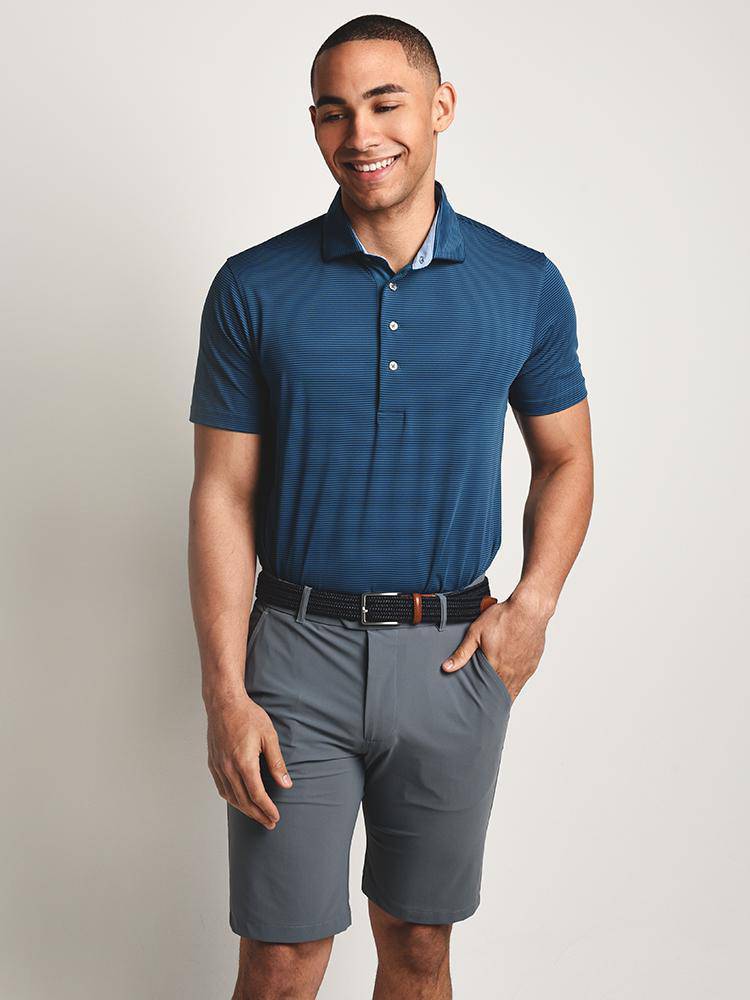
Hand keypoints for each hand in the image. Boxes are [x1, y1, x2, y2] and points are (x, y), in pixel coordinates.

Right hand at [206, 694, 292, 829]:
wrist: (224, 703)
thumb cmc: (248, 716)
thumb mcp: (269, 736)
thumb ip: (277, 763)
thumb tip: (286, 784)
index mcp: (244, 763)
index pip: (257, 795)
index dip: (267, 809)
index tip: (275, 817)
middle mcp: (228, 768)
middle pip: (243, 801)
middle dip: (258, 815)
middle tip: (269, 823)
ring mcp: (218, 766)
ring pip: (231, 797)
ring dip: (245, 809)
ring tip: (257, 815)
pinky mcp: (213, 763)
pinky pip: (221, 788)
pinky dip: (232, 798)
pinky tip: (239, 800)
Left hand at [440, 594, 549, 702]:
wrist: (530, 609)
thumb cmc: (504, 617)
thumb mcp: (476, 632)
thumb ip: (462, 653)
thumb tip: (447, 667)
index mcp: (497, 667)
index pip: (489, 694)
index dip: (483, 703)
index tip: (478, 710)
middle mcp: (513, 672)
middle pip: (502, 694)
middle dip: (494, 701)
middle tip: (486, 709)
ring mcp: (525, 669)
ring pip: (515, 689)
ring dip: (506, 694)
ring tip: (497, 700)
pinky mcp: (533, 662)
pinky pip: (524, 679)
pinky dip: (517, 682)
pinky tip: (511, 681)